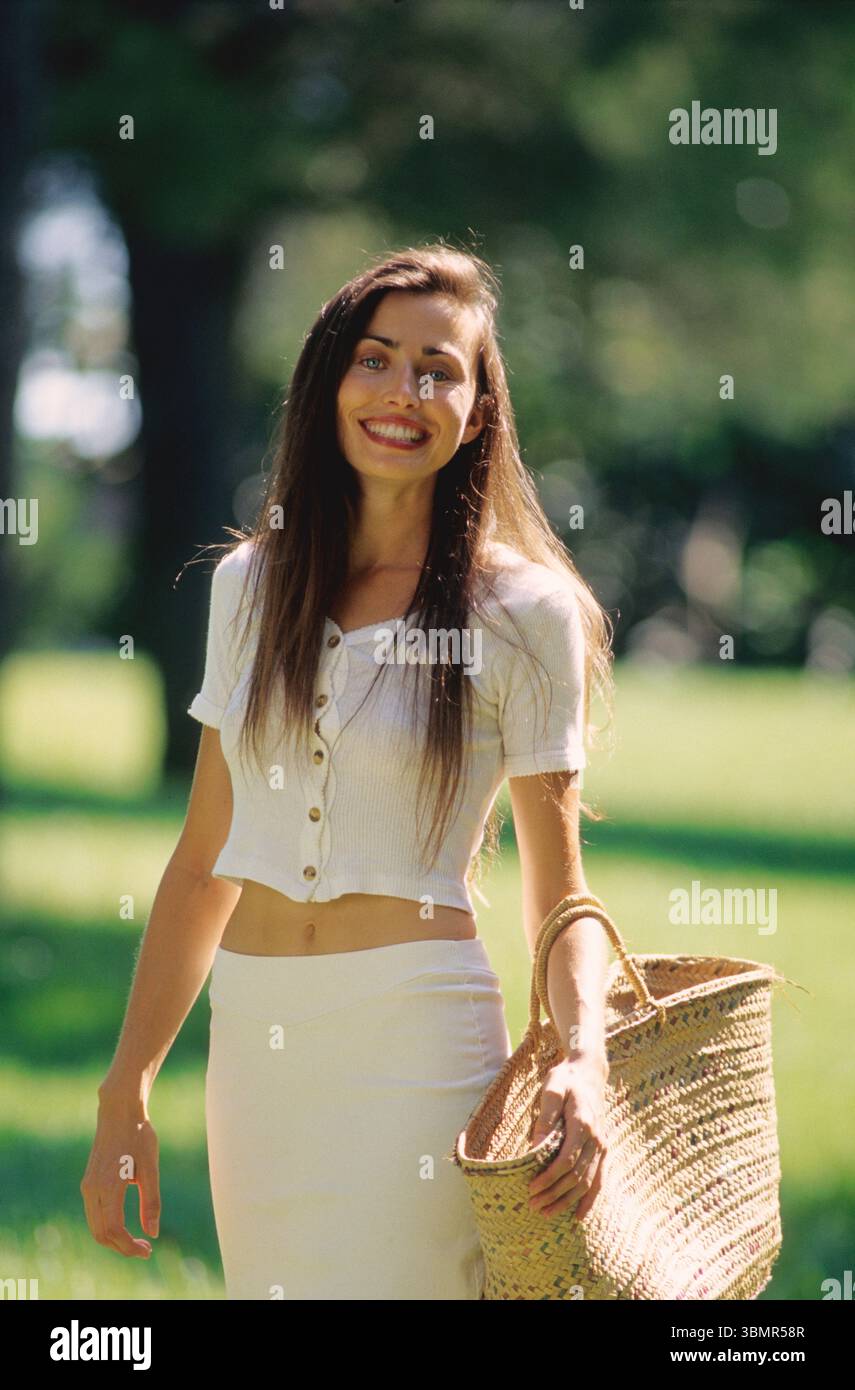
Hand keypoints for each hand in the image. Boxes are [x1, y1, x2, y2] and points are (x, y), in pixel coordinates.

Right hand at [80, 1094, 160, 1257]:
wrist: (118, 1111)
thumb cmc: (138, 1135)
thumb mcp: (150, 1168)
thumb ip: (151, 1202)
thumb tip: (152, 1233)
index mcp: (109, 1186)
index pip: (114, 1230)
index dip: (129, 1246)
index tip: (148, 1250)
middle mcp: (93, 1189)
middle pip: (101, 1234)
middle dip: (122, 1247)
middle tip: (145, 1249)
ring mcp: (88, 1186)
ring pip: (95, 1227)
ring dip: (114, 1240)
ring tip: (137, 1241)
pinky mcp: (89, 1183)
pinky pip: (94, 1215)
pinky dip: (107, 1227)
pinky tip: (125, 1226)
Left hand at [527, 1055, 607, 1221]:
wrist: (589, 1073)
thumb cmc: (566, 1079)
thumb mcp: (550, 1090)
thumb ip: (544, 1118)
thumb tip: (535, 1147)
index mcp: (582, 1123)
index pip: (566, 1160)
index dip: (549, 1178)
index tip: (531, 1188)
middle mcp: (596, 1138)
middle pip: (576, 1176)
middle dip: (554, 1194)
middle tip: (533, 1205)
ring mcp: (603, 1146)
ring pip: (588, 1182)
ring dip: (568, 1201)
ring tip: (547, 1213)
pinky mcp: (604, 1150)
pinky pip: (600, 1180)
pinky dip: (590, 1199)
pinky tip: (578, 1215)